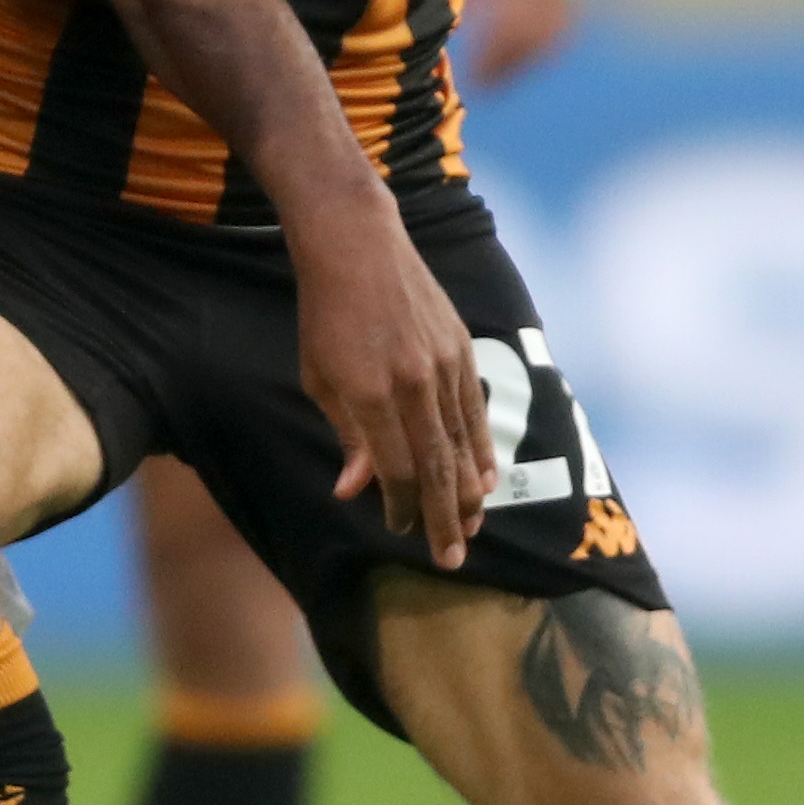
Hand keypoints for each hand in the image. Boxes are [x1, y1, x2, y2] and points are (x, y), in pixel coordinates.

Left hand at [291, 193, 490, 566]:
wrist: (357, 244)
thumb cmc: (326, 316)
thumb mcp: (319, 378)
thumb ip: (347, 436)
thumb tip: (354, 490)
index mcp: (371, 394)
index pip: (395, 469)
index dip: (400, 506)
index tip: (398, 529)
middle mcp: (414, 383)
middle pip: (437, 466)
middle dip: (444, 519)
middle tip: (452, 560)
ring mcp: (444, 364)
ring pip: (463, 443)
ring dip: (469, 493)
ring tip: (472, 530)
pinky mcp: (462, 349)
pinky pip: (474, 412)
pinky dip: (481, 450)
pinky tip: (484, 480)